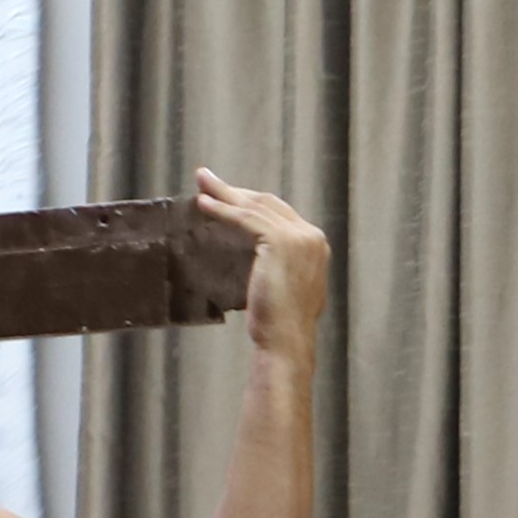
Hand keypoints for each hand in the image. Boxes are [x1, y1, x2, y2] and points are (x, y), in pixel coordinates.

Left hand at [195, 173, 332, 350]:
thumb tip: (259, 253)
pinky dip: (222, 209)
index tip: (226, 195)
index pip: (279, 212)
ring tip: (201, 182)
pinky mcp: (281, 241)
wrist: (286, 339)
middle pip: (267, 203)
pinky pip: (245, 218)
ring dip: (224, 193)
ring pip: (255, 207)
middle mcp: (312, 237)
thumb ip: (281, 263)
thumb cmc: (280, 322)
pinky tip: (203, 204)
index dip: (250, 201)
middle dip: (235, 190)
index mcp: (316, 245)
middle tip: (207, 177)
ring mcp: (299, 237)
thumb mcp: (286, 284)